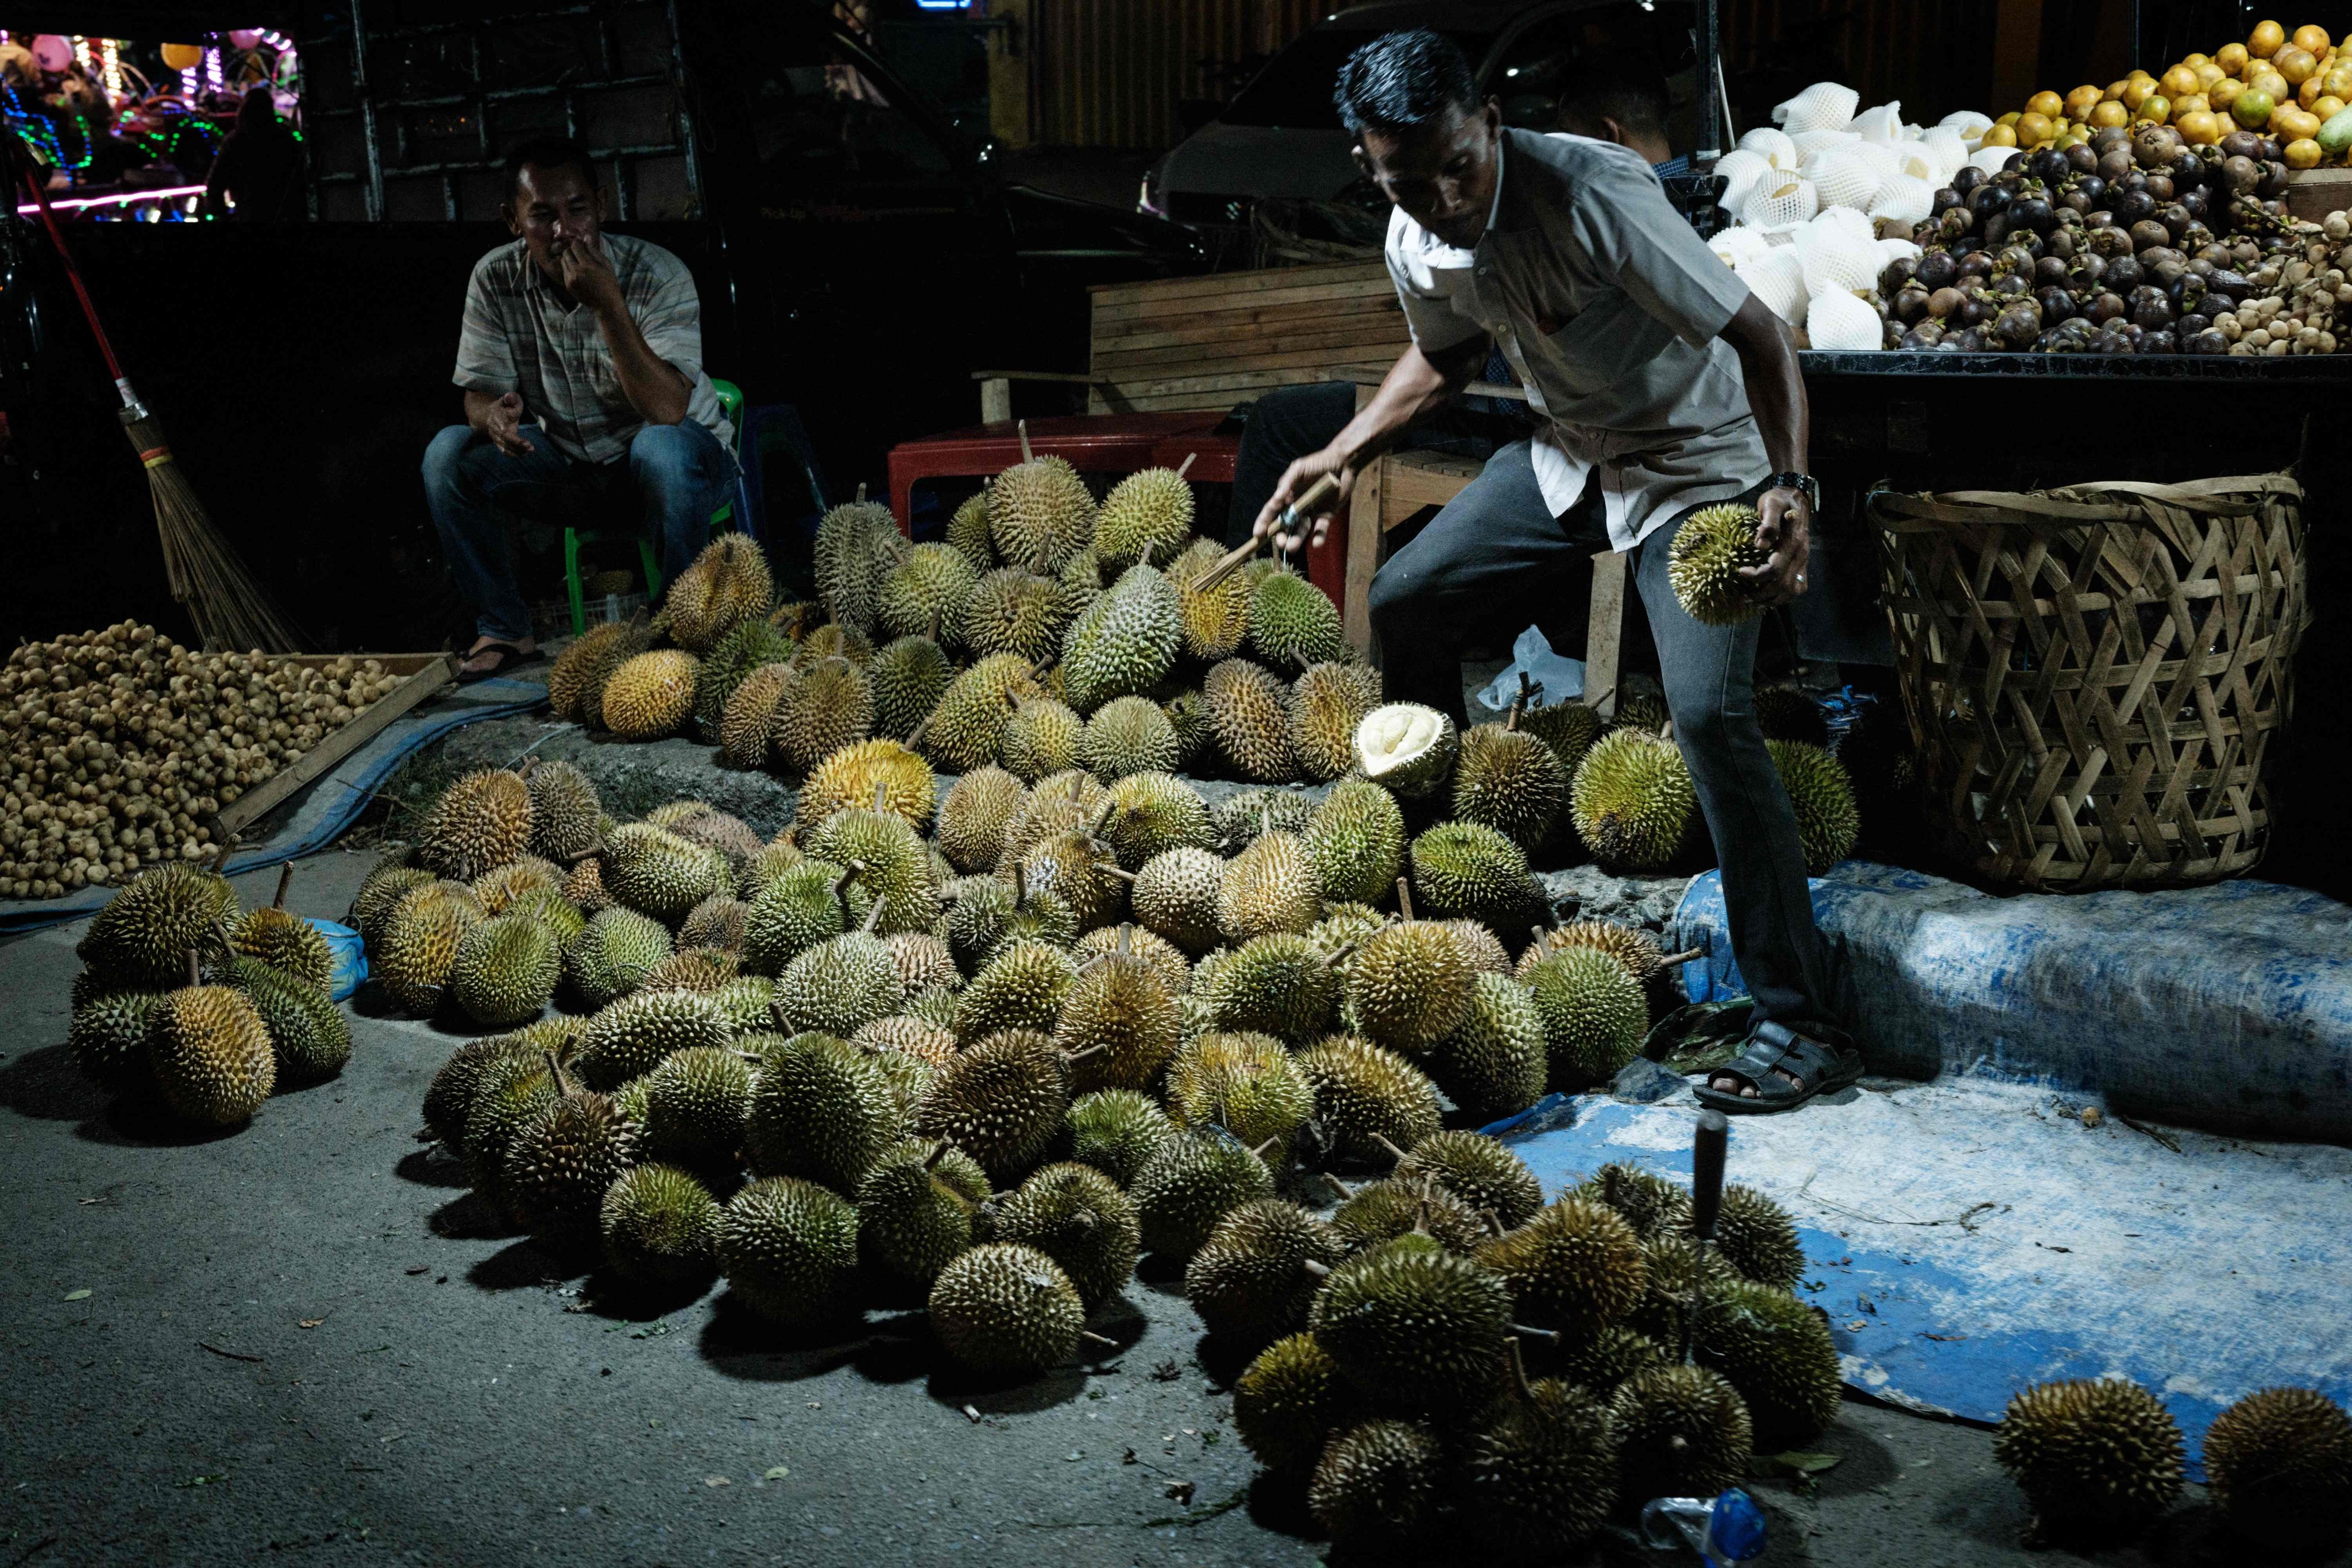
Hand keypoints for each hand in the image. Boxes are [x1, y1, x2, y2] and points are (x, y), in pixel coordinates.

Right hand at [480, 392, 533, 457]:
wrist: (491, 414)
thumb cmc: (505, 406)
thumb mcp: (509, 399)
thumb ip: (511, 398)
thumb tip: (510, 397)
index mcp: (496, 415)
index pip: (498, 422)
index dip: (501, 427)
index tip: (505, 430)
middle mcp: (493, 428)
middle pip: (503, 437)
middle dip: (516, 442)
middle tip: (529, 445)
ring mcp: (495, 437)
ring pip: (504, 446)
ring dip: (517, 450)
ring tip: (530, 449)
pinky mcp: (499, 443)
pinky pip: (504, 451)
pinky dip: (514, 453)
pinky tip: (524, 453)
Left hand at [556, 233, 624, 315]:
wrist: (606, 305)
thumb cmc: (609, 283)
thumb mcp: (606, 265)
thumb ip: (594, 251)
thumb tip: (586, 238)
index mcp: (587, 265)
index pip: (575, 246)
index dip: (577, 242)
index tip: (581, 243)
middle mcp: (576, 271)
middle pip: (566, 253)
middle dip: (572, 250)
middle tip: (579, 252)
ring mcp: (570, 279)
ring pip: (563, 261)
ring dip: (569, 259)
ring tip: (578, 261)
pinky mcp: (567, 285)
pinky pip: (564, 271)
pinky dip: (569, 268)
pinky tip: (577, 271)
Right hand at [1253, 447, 1352, 553]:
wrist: (1343, 463)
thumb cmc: (1318, 462)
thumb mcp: (1298, 468)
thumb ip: (1286, 483)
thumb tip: (1275, 500)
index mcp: (1287, 495)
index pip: (1271, 511)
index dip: (1263, 523)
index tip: (1257, 535)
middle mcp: (1297, 506)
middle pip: (1285, 525)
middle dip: (1280, 535)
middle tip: (1280, 543)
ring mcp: (1311, 512)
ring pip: (1301, 530)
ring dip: (1296, 539)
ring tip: (1292, 548)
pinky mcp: (1326, 516)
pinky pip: (1320, 529)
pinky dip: (1318, 537)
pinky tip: (1317, 543)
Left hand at [1736, 485, 1812, 606]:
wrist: (1797, 499)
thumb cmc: (1780, 501)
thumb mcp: (1771, 504)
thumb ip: (1768, 523)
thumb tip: (1760, 545)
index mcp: (1792, 542)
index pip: (1774, 569)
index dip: (1756, 576)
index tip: (1740, 572)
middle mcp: (1800, 555)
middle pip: (1783, 586)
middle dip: (1762, 595)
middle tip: (1743, 596)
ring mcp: (1803, 561)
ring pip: (1792, 591)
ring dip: (1772, 600)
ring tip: (1754, 602)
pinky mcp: (1803, 564)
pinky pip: (1798, 587)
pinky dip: (1784, 597)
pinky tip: (1769, 597)